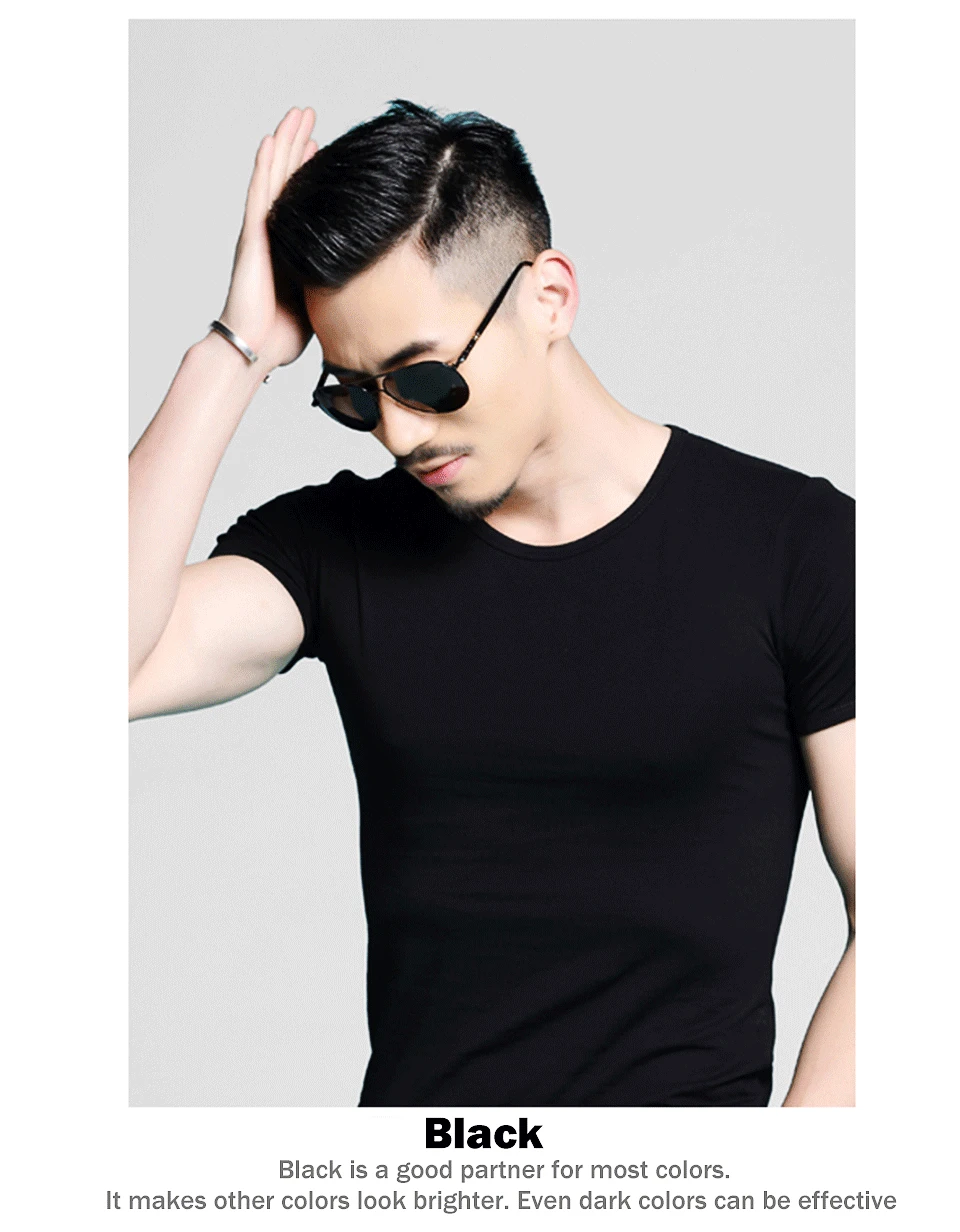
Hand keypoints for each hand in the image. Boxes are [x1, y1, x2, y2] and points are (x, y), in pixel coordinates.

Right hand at [219, 107, 317, 369]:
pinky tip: (272, 141)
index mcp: (287, 246)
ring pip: (273, 176)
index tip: (323, 146)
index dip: (309, 171)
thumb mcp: (319, 299)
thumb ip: (331, 281)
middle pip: (286, 178)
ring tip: (296, 114)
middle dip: (298, 145)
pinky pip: (259, 194)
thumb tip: (363, 280)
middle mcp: (271, 233)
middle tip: (310, 114)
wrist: (256, 348)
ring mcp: (260, 232)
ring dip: (284, 143)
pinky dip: (264, 167)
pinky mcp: (252, 237)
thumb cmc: (282, 334)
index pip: (300, 199)